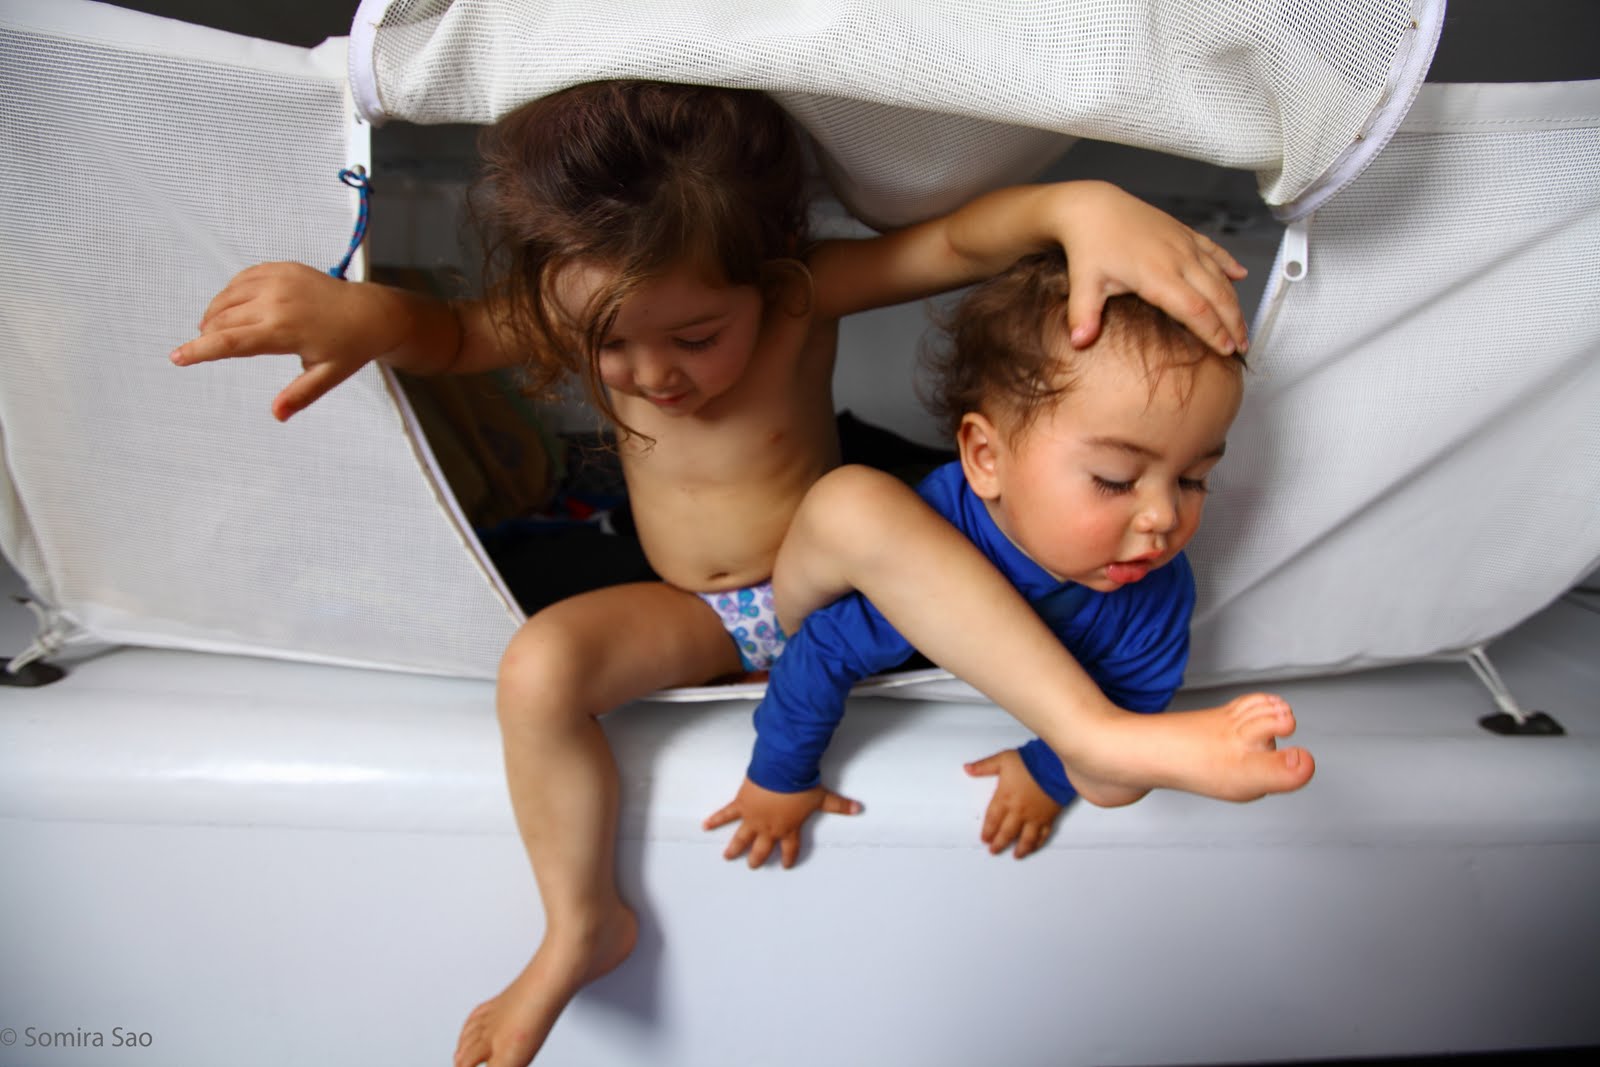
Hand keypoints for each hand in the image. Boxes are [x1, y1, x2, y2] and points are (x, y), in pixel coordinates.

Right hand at [169, 262, 426, 420]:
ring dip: (215, 313)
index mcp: (283, 330)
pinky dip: (231, 292)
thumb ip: (300, 396)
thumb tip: (277, 415)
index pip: (227, 342)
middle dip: (207, 335)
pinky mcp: (282, 268)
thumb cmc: (351, 347)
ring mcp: (278, 281)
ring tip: (216, 330)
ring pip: (228, 297)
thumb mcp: (327, 376)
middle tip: (203, 347)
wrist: (372, 313)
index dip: (198, 351)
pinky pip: (242, 278)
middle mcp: (276, 301)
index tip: (176, 357)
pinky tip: (234, 306)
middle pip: (222, 319)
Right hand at [703, 777, 860, 868]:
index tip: (786, 864)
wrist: (782, 770)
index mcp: (788, 828)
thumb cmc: (801, 784)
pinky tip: (705, 825)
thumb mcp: (822, 796)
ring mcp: (753, 818)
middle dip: (758, 859)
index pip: (790, 849)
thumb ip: (839, 805)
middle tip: (754, 866)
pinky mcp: (742, 804)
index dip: (788, 857)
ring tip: (728, 857)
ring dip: (734, 848)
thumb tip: (859, 809)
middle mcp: (769, 827)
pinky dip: (715, 820)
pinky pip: (726, 814)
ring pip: (741, 838)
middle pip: (762, 849)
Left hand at [965, 749, 1063, 859]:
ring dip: (1020, 849)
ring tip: (1015, 855)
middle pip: (1006, 833)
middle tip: (994, 851)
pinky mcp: (1049, 817)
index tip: (985, 839)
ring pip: (1025, 839)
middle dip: (999, 844)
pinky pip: (1043, 835)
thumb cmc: (1029, 762)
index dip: (988, 831)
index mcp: (1004, 799)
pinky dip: (1038, 843)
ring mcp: (1034, 817)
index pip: (992, 820)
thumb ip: (984, 766)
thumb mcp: (1002, 760)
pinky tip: (1034, 847)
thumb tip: (967, 768)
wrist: (1054, 765)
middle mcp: (1018, 812)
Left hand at [1052, 181, 1248, 355]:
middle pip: (1216, 295)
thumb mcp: (1083, 282)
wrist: (1092, 206)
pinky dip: (1229, 264)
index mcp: (1156, 274)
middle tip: (1242, 348)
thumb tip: (1078, 343)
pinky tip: (1240, 276)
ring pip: (1220, 275)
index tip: (1225, 351)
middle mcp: (1177, 257)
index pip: (1195, 309)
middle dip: (1233, 323)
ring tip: (1242, 327)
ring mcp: (1183, 243)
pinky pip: (1214, 250)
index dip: (1213, 331)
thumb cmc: (1089, 245)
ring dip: (1234, 301)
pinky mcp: (1184, 232)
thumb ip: (1084, 314)